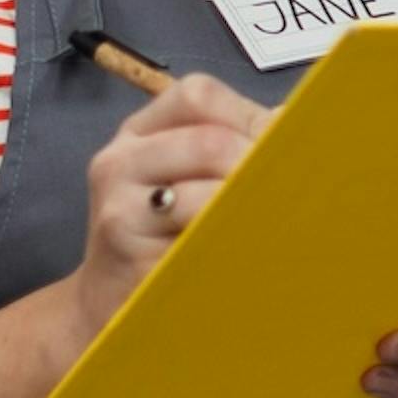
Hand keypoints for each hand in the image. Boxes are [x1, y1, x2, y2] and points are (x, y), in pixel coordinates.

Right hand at [71, 75, 270, 342]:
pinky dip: (235, 244)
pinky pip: (200, 243)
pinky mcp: (133, 258)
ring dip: (252, 208)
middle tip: (287, 193)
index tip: (278, 148)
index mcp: (139, 134)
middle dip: (258, 166)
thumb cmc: (161, 235)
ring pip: (208, 193)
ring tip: (272, 222)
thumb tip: (291, 125)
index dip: (248, 117)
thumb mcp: (185, 179)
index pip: (198, 95)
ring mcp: (120, 210)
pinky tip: (249, 251)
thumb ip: (230, 146)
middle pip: (210, 141)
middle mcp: (120, 162)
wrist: (106, 303)